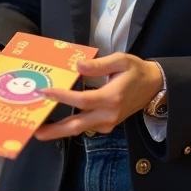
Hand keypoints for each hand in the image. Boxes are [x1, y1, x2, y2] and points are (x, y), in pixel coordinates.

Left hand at [34, 53, 162, 141]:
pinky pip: (86, 127)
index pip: (83, 100)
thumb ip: (99, 64)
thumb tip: (78, 66)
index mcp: (112, 97)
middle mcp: (109, 114)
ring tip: (40, 126)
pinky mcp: (107, 125)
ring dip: (60, 129)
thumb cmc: (136, 71)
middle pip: (77, 125)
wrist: (154, 87)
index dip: (62, 97)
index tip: (44, 92)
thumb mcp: (121, 60)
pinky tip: (57, 120)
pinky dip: (71, 125)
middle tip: (36, 130)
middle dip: (55, 130)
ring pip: (80, 128)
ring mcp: (108, 123)